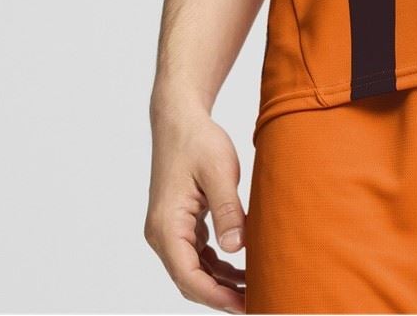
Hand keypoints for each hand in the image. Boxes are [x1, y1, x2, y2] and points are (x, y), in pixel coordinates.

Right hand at [146, 99, 247, 311]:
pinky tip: (239, 268)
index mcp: (167, 226)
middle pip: (189, 280)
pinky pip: (195, 255)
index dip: (216, 297)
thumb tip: (236, 249)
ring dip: (219, 282)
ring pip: (192, 270)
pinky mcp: (178, 223)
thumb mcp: (218, 172)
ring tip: (252, 289)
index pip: (188, 277)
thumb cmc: (197, 140)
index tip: (244, 306)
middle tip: (254, 303)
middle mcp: (161, 233)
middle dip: (220, 296)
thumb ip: (228, 211)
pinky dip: (216, 265)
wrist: (179, 119)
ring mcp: (168, 229)